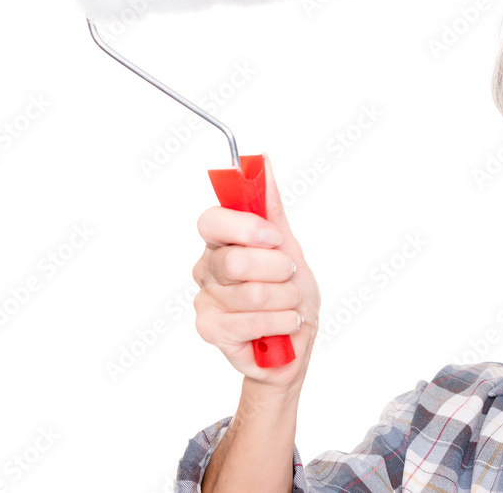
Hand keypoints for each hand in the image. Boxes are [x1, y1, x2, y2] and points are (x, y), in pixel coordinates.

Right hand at [192, 153, 319, 387]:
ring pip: (253, 293)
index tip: (273, 237)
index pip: (212, 221)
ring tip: (289, 304)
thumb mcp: (288, 244)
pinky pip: (252, 321)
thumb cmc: (289, 292)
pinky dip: (281, 322)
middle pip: (236, 261)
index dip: (245, 228)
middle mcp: (207, 268)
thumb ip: (270, 206)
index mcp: (221, 242)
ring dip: (287, 299)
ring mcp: (205, 300)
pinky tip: (283, 324)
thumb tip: (262, 162)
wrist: (296, 339)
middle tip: (289, 275)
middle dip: (279, 270)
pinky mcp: (211, 330)